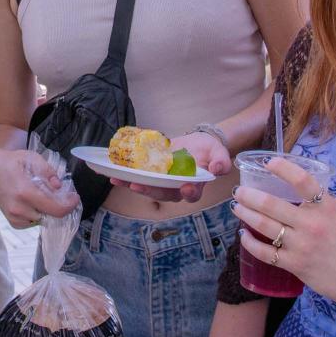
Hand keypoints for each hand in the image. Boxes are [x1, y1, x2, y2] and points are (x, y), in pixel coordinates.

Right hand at [0, 147, 78, 227]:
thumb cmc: (14, 162)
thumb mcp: (33, 158)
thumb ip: (48, 172)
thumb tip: (58, 187)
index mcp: (25, 192)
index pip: (55, 209)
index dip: (69, 205)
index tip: (74, 198)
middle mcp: (18, 208)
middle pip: (50, 216)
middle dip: (59, 206)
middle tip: (61, 195)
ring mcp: (14, 217)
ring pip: (42, 220)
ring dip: (47, 211)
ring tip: (44, 196)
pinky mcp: (12, 221)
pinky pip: (32, 223)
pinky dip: (37, 215)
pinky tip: (34, 203)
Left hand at [110, 131, 231, 202]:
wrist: (197, 143)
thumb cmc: (209, 150)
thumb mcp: (218, 151)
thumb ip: (221, 161)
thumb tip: (218, 168)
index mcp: (195, 185)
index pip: (191, 193)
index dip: (188, 192)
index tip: (185, 187)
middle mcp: (177, 188)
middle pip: (164, 193)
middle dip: (150, 191)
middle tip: (138, 186)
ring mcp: (163, 183)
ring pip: (148, 188)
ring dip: (133, 185)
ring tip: (119, 181)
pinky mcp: (153, 175)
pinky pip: (139, 179)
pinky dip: (126, 178)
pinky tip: (114, 176)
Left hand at [231, 157, 335, 302]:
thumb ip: (320, 198)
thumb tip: (297, 185)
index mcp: (325, 207)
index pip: (302, 181)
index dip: (283, 168)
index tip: (268, 162)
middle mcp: (311, 224)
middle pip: (271, 204)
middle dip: (248, 195)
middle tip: (238, 190)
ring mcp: (301, 245)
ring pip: (263, 225)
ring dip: (245, 213)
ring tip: (236, 206)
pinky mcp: (294, 264)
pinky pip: (265, 252)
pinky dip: (249, 242)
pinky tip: (243, 234)